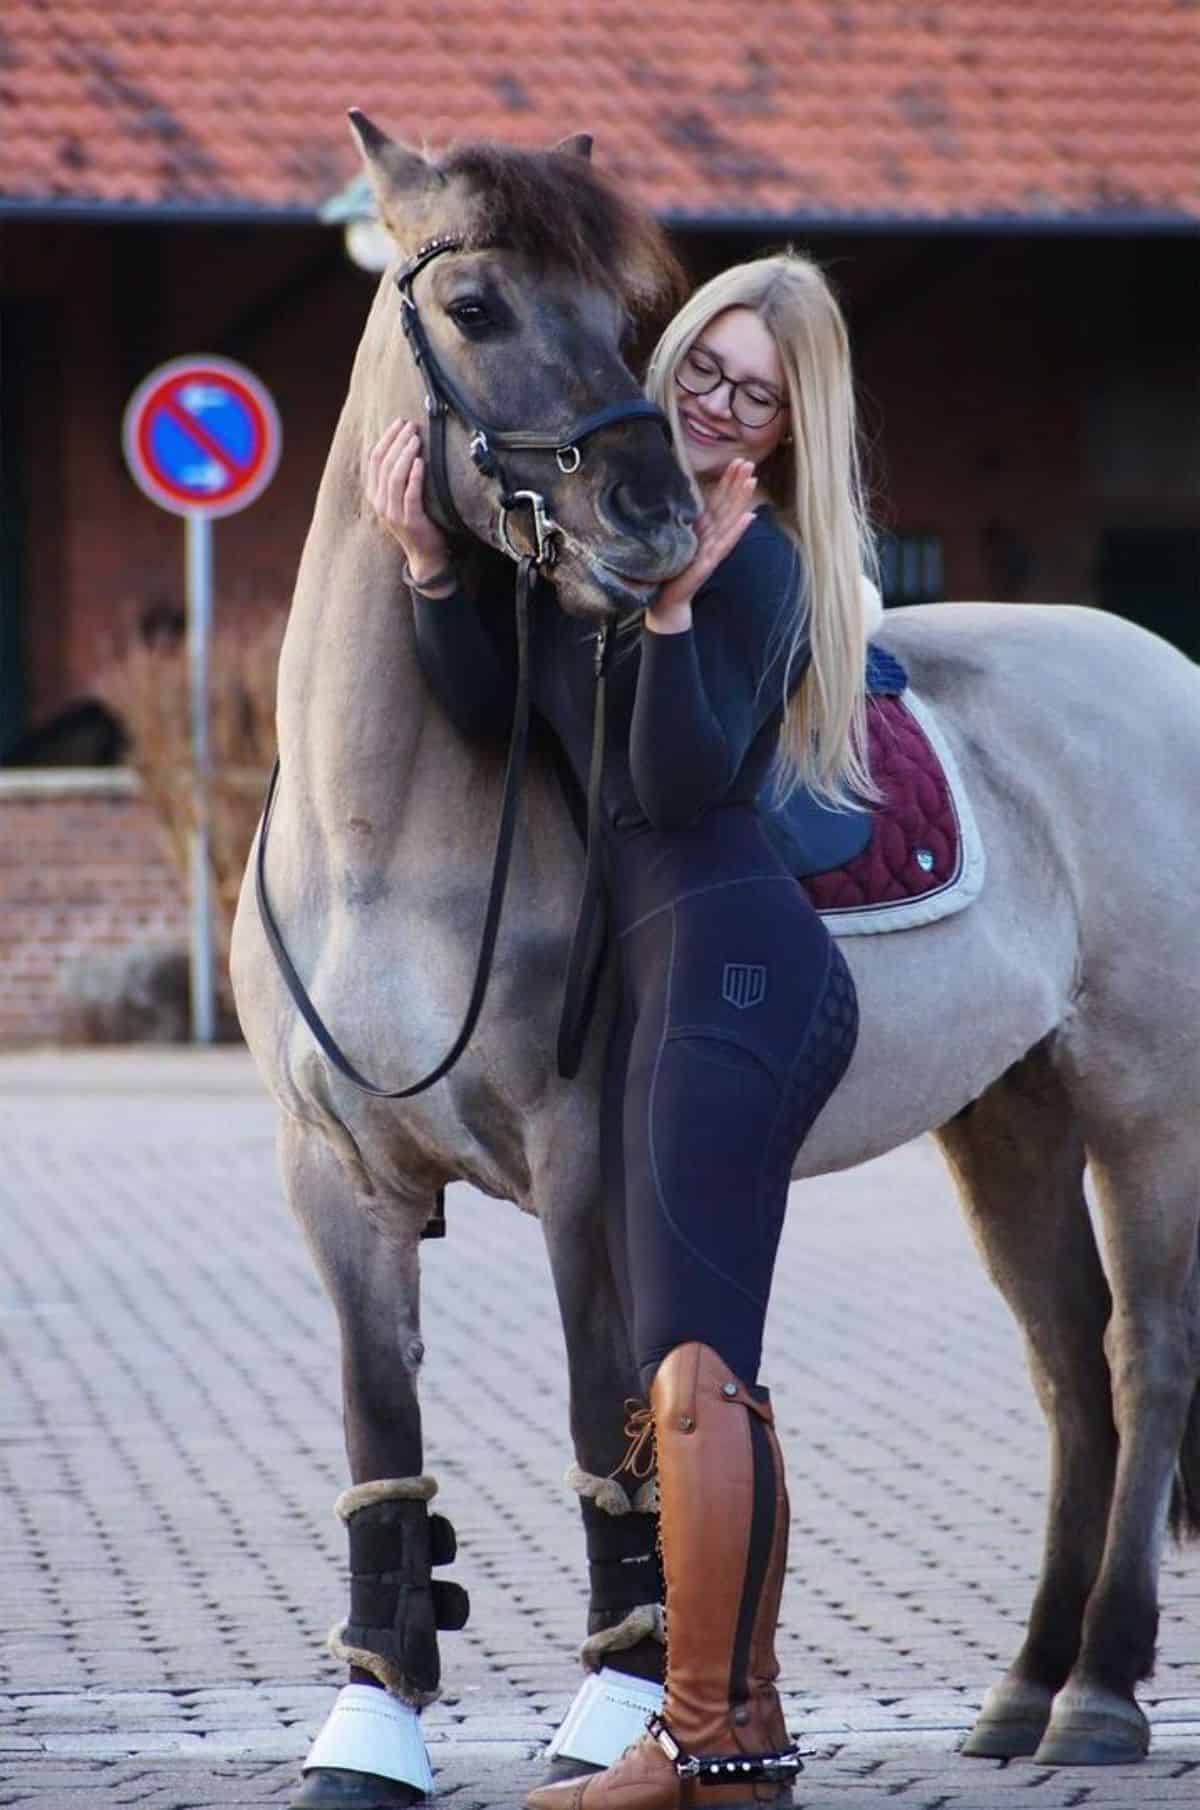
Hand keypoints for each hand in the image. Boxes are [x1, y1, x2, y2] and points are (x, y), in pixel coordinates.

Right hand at [366, 418, 450, 586]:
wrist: (425, 556)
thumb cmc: (417, 522)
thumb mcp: (400, 499)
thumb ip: (398, 477)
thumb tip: (405, 444)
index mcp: (375, 495)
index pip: (374, 460)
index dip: (386, 438)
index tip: (399, 422)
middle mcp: (380, 503)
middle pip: (383, 464)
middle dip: (396, 441)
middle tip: (411, 426)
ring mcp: (393, 513)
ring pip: (394, 477)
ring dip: (405, 454)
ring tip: (416, 438)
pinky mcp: (410, 521)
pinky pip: (410, 494)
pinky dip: (415, 476)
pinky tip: (421, 462)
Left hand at [645, 459, 757, 633]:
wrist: (667, 600)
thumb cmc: (671, 569)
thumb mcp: (678, 539)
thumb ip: (688, 522)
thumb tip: (694, 502)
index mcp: (702, 529)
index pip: (718, 499)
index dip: (728, 481)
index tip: (737, 460)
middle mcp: (710, 536)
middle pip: (727, 505)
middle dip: (738, 483)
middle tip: (749, 462)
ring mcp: (712, 549)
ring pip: (729, 520)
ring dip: (741, 500)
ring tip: (752, 481)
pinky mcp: (709, 562)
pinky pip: (725, 544)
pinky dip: (737, 531)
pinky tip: (748, 517)